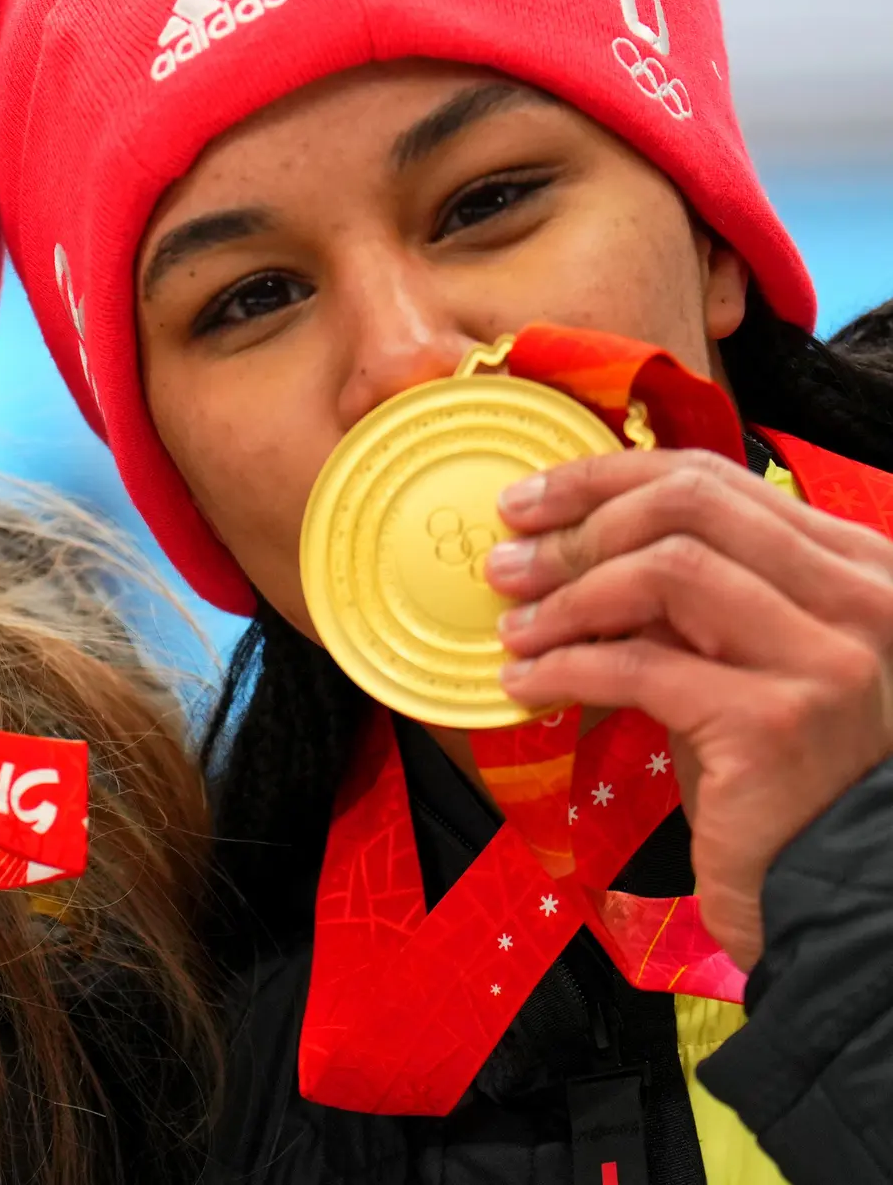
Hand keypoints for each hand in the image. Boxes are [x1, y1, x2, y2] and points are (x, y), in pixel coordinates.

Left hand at [484, 448, 892, 970]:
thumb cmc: (780, 772)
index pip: (713, 479)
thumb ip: (687, 601)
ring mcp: (825, 658)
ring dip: (566, 596)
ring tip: (512, 628)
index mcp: (851, 565)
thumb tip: (568, 548)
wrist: (836, 884)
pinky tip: (524, 685)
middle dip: (579, 525)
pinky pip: (640, 666)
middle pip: (689, 506)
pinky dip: (564, 667)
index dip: (605, 478)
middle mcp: (857, 598)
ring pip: (665, 570)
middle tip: (507, 560)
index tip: (529, 498)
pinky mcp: (776, 723)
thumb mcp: (741, 659)